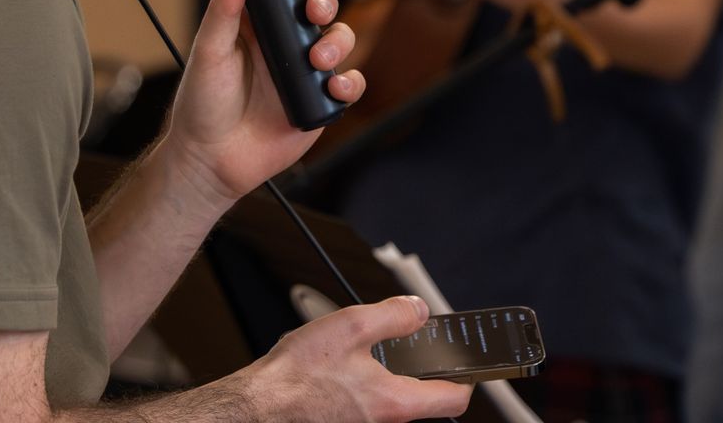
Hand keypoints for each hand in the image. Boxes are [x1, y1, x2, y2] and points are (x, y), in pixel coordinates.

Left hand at [163, 0, 364, 206]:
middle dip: (325, 2)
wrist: (211, 161)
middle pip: (321, 8)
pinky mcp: (319, 102)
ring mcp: (305, 72)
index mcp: (259, 24)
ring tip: (317, 60)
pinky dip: (349, 84)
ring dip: (338, 42)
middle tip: (314, 12)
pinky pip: (349, 86)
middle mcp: (285, 43)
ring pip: (341, 41)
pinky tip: (333, 88)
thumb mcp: (209, 53)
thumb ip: (222, 10)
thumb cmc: (202, 105)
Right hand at [235, 294, 473, 422]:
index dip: (466, 378)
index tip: (466, 363)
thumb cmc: (295, 377)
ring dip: (385, 374)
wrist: (255, 408)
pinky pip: (364, 403)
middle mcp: (381, 421)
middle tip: (412, 344)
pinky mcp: (340, 422)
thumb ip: (393, 315)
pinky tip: (337, 365)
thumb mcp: (352, 326)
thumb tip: (418, 310)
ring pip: (390, 399)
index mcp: (394, 401)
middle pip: (421, 398)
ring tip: (363, 349)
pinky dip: (360, 382)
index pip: (453, 400)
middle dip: (419, 368)